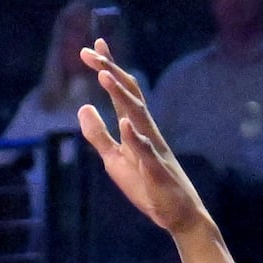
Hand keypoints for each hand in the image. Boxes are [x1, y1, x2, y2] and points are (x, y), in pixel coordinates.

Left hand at [76, 42, 210, 235]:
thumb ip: (98, 135)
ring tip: (104, 76)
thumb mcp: (114, 160)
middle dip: (111, 72)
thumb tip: (83, 107)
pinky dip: (135, 137)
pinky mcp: (157, 172)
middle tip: (91, 52)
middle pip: (129, 95)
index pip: (122, 92)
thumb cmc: (147, 186)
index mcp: (135, 129)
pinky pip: (146, 151)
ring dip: (121, 95)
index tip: (93, 46)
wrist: (178, 216)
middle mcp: (147, 132)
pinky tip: (124, 123)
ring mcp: (154, 150)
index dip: (108, 68)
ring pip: (138, 116)